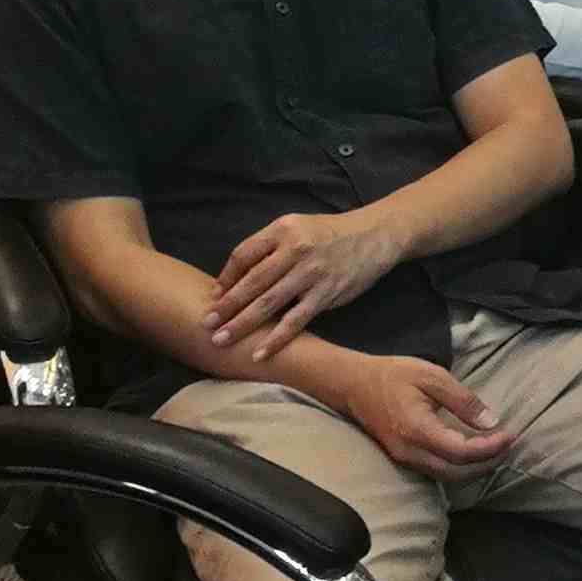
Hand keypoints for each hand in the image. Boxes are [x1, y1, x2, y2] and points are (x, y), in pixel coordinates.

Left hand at [207, 209, 405, 360]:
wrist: (376, 234)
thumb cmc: (328, 234)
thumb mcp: (296, 228)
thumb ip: (267, 249)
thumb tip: (231, 282)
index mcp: (283, 230)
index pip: (243, 255)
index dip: (226, 278)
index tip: (214, 298)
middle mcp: (296, 249)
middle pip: (252, 282)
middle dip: (226, 306)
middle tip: (205, 325)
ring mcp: (312, 272)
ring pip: (270, 303)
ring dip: (243, 324)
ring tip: (222, 341)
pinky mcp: (328, 293)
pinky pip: (297, 320)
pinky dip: (277, 338)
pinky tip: (261, 352)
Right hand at [330, 351, 512, 480]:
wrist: (352, 385)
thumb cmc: (393, 375)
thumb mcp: (432, 376)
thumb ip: (463, 400)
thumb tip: (491, 422)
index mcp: (418, 431)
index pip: (462, 452)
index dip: (490, 448)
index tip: (511, 434)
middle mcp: (410, 452)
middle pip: (456, 473)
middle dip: (487, 464)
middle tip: (509, 446)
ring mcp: (404, 459)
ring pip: (446, 477)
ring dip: (475, 468)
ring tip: (497, 450)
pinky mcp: (403, 458)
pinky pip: (436, 471)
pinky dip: (459, 467)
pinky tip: (474, 453)